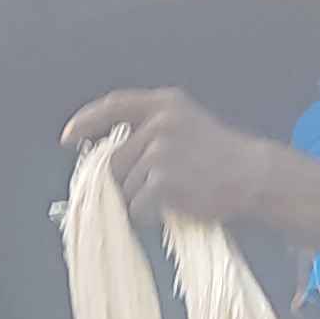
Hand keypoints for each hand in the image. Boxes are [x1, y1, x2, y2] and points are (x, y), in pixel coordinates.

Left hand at [60, 86, 271, 233]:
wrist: (251, 175)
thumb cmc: (218, 157)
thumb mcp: (185, 125)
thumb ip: (148, 131)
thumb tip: (105, 156)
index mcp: (164, 104)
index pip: (114, 106)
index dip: (86, 121)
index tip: (68, 137)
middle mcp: (160, 122)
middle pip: (113, 159)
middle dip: (121, 181)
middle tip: (148, 188)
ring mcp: (160, 150)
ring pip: (125, 186)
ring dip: (140, 198)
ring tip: (172, 194)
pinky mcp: (162, 179)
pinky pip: (137, 205)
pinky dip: (148, 213)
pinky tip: (172, 206)